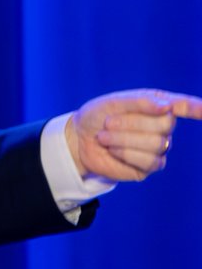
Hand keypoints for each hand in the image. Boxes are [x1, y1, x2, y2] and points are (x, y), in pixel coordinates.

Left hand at [66, 89, 201, 181]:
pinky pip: (149, 161)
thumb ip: (138, 102)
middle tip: (108, 123)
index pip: (182, 105)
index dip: (195, 108)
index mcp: (157, 105)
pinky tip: (112, 150)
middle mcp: (162, 126)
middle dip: (132, 123)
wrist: (79, 140)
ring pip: (157, 144)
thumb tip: (167, 106)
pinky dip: (126, 154)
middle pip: (164, 124)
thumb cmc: (97, 117)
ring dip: (124, 139)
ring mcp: (158, 147)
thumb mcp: (112, 102)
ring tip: (104, 137)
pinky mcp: (149, 166)